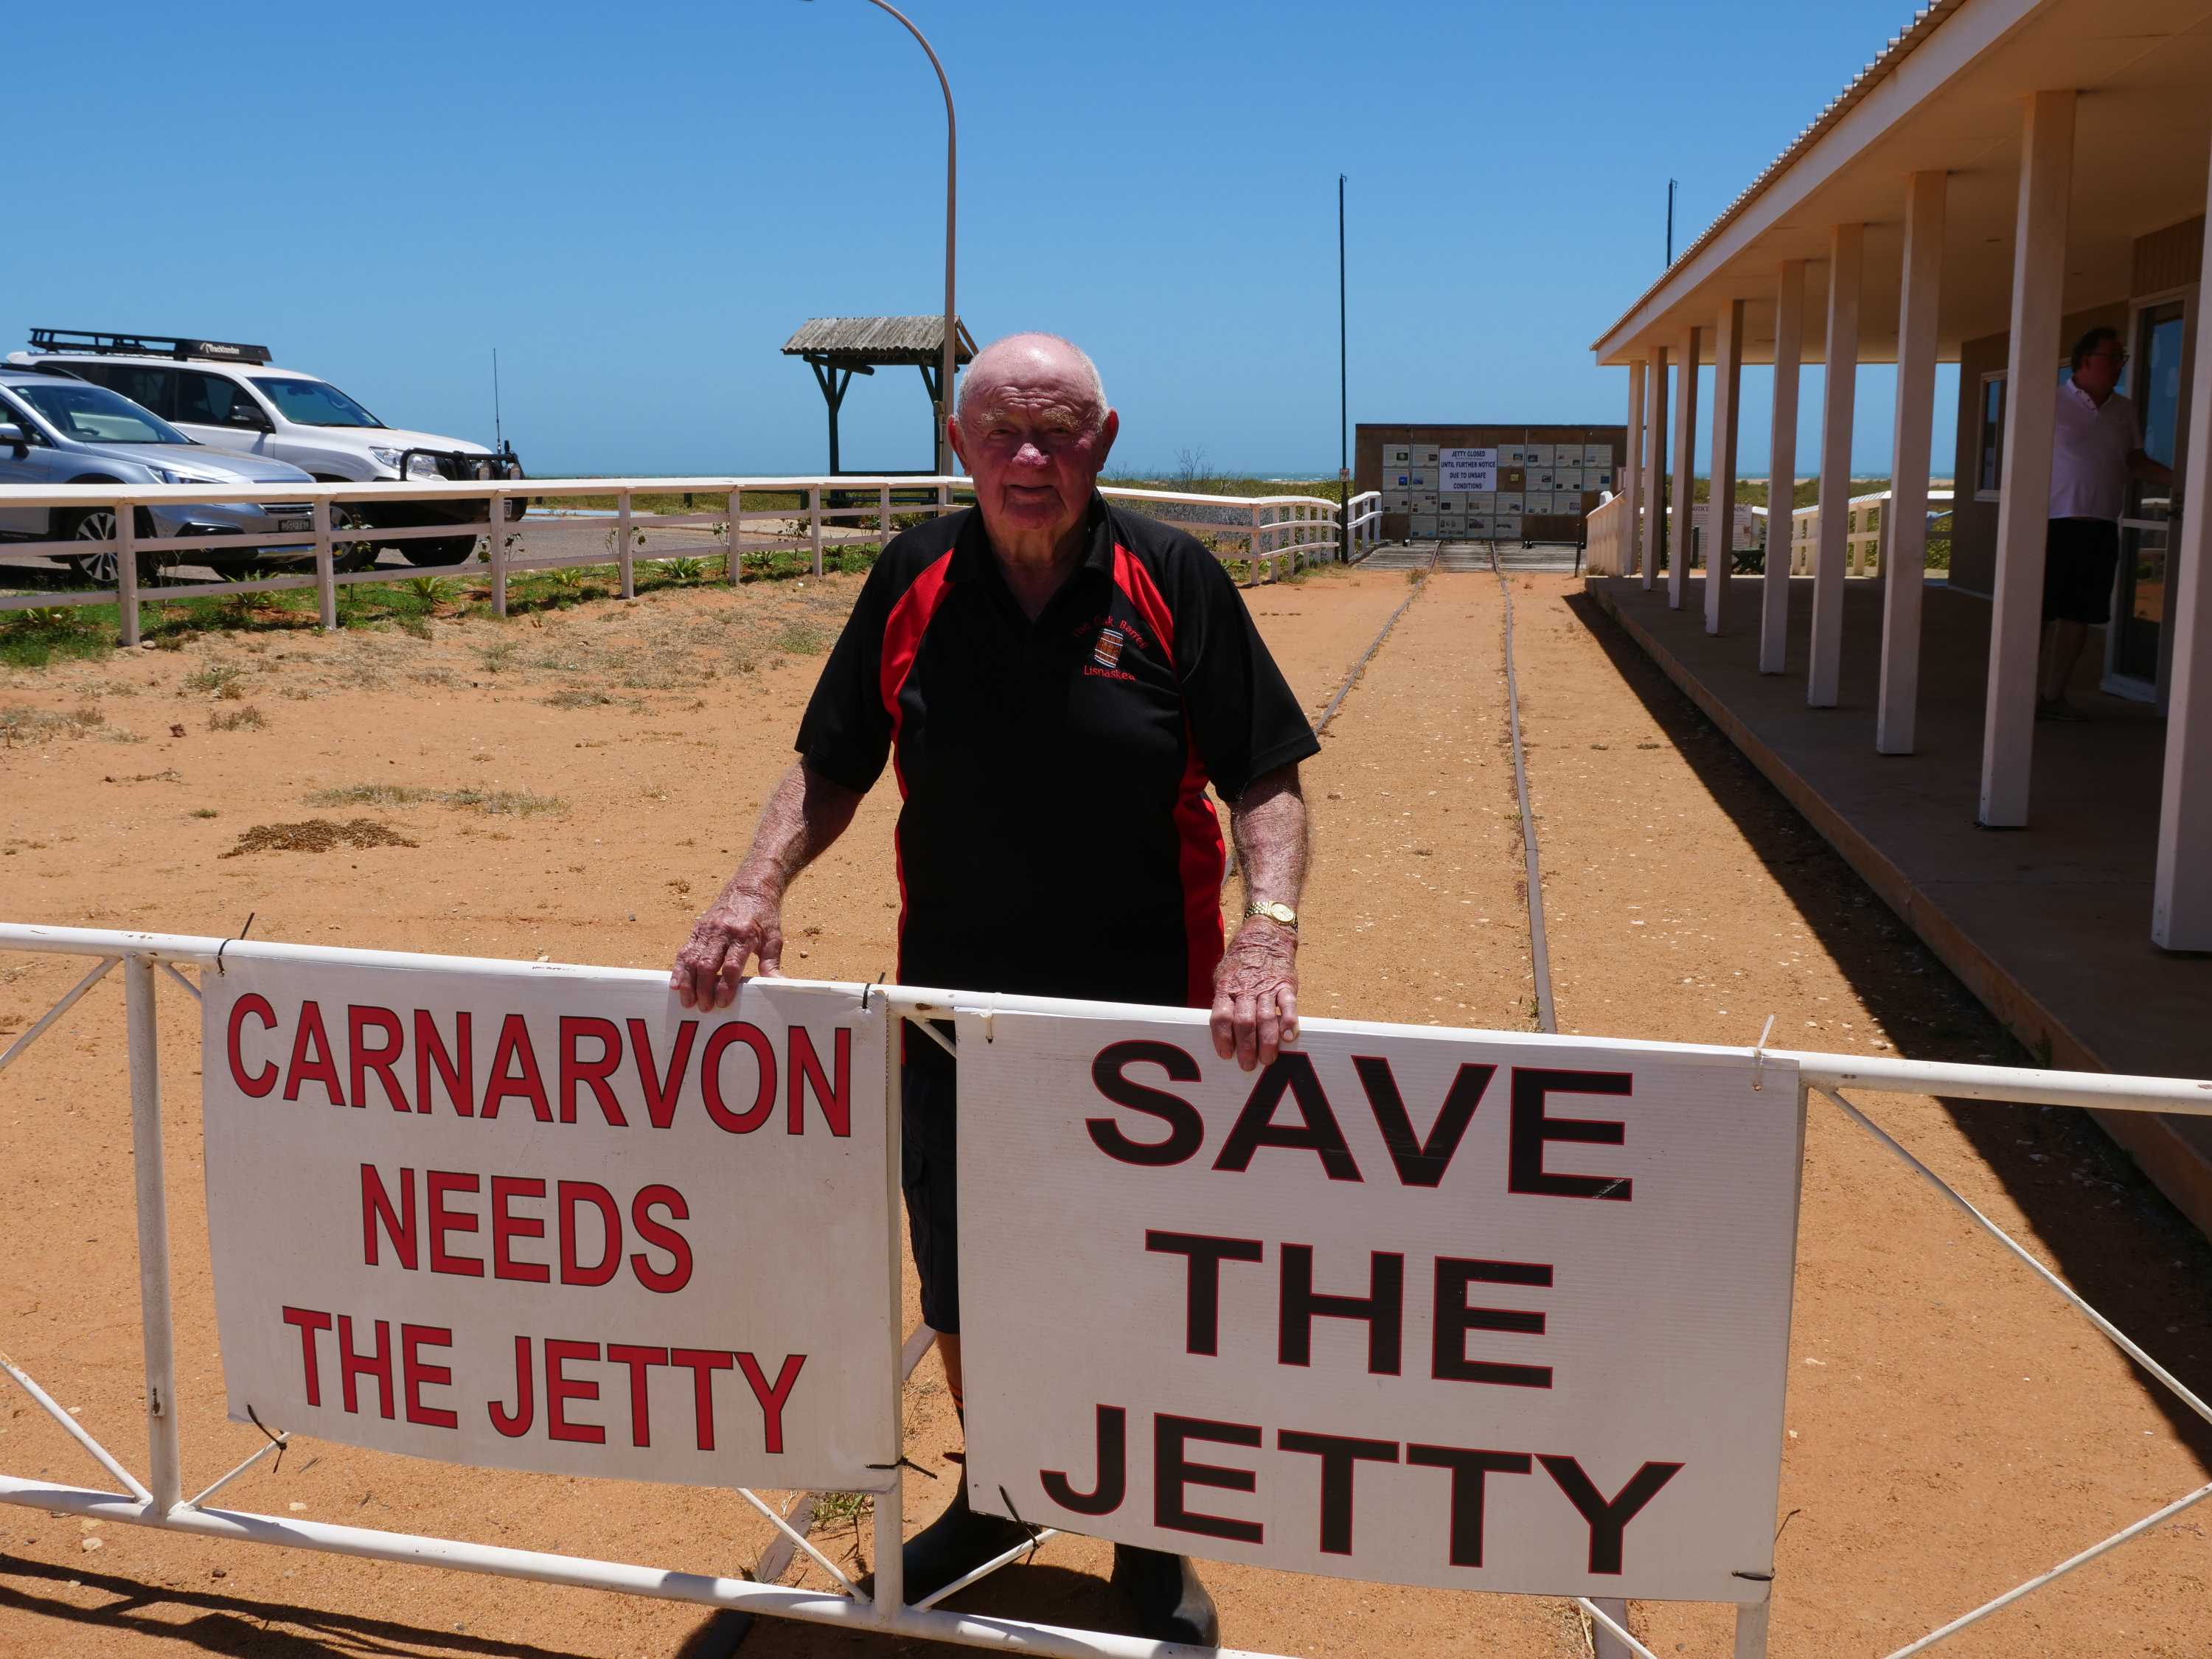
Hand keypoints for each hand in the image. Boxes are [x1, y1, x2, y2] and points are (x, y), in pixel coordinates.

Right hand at [670, 885, 783, 1009]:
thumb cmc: (764, 915)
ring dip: (688, 982)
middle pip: (708, 964)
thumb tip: (779, 985)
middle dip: (704, 989)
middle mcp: (723, 932)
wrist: (750, 887)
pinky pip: (684, 950)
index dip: (726, 985)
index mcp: (744, 935)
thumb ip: (772, 963)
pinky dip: (679, 969)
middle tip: (704, 1008)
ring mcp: (708, 930)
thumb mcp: (774, 937)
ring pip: (692, 959)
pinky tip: (675, 984)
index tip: (722, 1002)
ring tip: (688, 1002)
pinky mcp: (698, 929)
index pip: (732, 964)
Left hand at [1211, 918, 1297, 1071]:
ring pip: (1266, 1018)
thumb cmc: (1241, 962)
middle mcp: (1246, 989)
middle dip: (1246, 1047)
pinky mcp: (1286, 985)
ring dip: (1267, 1042)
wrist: (1265, 936)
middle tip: (1248, 1065)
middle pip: (1244, 1022)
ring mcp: (1267, 987)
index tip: (1226, 1054)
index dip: (1222, 1037)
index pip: (1221, 1016)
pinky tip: (1290, 1037)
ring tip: (1268, 1059)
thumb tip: (1218, 1030)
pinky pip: (1289, 1005)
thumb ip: (1222, 1000)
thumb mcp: (1223, 976)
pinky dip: (1290, 1022)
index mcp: (1227, 988)